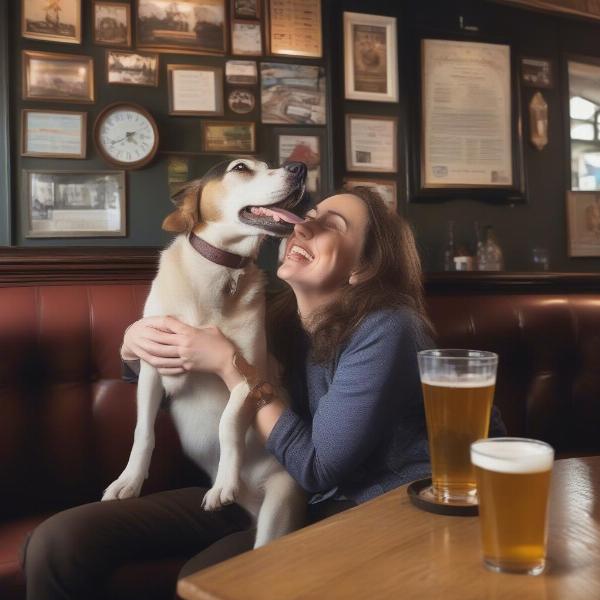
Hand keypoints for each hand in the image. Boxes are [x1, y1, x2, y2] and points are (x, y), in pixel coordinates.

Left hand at [121, 316, 235, 377]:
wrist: (227, 361)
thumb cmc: (221, 343)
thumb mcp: (211, 329)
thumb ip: (197, 327)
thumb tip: (189, 327)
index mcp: (189, 333)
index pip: (169, 324)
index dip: (159, 321)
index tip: (152, 320)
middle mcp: (183, 345)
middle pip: (160, 339)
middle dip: (149, 336)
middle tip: (140, 333)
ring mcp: (183, 357)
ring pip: (161, 355)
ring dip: (150, 352)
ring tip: (142, 349)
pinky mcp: (185, 367)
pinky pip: (168, 367)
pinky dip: (160, 366)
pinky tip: (156, 364)